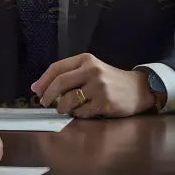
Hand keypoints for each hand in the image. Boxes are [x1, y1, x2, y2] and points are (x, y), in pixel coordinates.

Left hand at [31, 53, 154, 117]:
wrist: (138, 89)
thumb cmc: (110, 80)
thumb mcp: (91, 69)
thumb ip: (69, 74)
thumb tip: (40, 87)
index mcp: (86, 59)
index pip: (57, 68)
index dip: (43, 81)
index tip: (35, 90)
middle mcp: (92, 70)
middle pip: (60, 83)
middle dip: (48, 96)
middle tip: (45, 103)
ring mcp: (99, 87)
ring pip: (68, 100)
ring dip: (63, 107)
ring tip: (67, 108)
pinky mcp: (104, 102)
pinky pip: (81, 112)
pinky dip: (78, 114)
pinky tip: (84, 111)